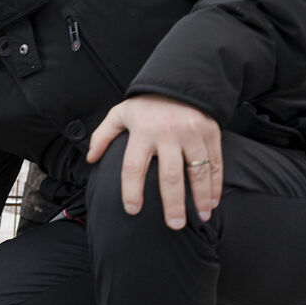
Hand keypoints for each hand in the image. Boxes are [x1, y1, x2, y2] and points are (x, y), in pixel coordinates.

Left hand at [88, 94, 221, 229]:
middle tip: (174, 225)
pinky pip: (215, 162)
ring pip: (198, 171)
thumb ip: (103, 136)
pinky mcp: (211, 133)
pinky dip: (215, 184)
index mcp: (143, 131)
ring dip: (200, 197)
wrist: (181, 79)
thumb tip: (91, 159)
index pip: (133, 167)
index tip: (132, 210)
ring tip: (200, 218)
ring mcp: (192, 133)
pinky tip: (212, 202)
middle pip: (170, 175)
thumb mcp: (120, 113)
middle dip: (173, 204)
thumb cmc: (146, 104)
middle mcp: (169, 134)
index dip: (132, 190)